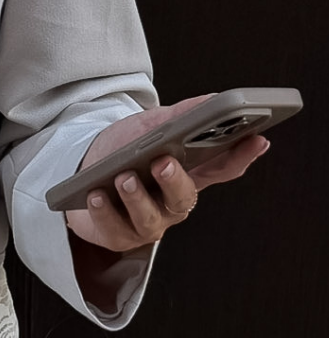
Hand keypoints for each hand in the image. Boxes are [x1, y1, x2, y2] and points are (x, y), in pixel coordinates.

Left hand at [65, 93, 271, 252]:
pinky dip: (105, 213)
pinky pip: (115, 230)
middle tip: (162, 163)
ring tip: (123, 178)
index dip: (242, 156)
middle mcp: (171, 203)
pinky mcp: (119, 237)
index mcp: (188, 174)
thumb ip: (181, 115)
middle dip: (173, 181)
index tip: (257, 139)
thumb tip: (213, 100)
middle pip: (183, 197)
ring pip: (149, 218)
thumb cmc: (121, 150)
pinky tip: (97, 196)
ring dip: (135, 198)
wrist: (81, 170)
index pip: (222, 168)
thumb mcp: (150, 126)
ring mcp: (148, 223)